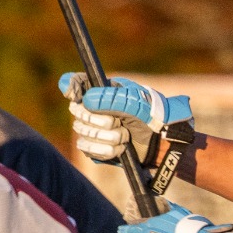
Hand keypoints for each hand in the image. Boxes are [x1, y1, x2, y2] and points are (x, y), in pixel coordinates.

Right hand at [60, 74, 189, 163]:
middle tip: (117, 123)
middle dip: (98, 120)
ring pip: (82, 132)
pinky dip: (105, 150)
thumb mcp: (134, 102)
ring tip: (125, 137)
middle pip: (76, 111)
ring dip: (106, 137)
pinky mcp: (95, 146)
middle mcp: (95, 107)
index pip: (77, 82)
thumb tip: (86, 100)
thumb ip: (110, 98)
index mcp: (103, 89)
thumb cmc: (151, 116)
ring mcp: (93, 127)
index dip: (70, 86)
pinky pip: (87, 148)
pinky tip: (120, 148)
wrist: (161, 143)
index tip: (74, 95)